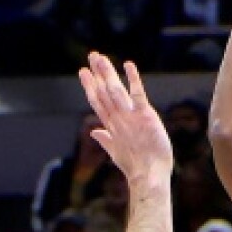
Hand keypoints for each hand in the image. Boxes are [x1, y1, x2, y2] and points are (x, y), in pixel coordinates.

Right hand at [79, 54, 172, 187]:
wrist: (148, 175)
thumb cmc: (135, 166)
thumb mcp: (116, 152)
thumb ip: (105, 139)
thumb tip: (94, 132)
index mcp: (111, 126)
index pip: (97, 102)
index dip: (90, 86)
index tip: (83, 72)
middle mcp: (117, 119)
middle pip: (104, 92)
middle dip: (97, 73)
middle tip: (92, 55)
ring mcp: (129, 117)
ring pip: (115, 91)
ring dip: (107, 72)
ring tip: (101, 57)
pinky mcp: (144, 116)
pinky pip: (137, 94)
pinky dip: (133, 79)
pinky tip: (128, 65)